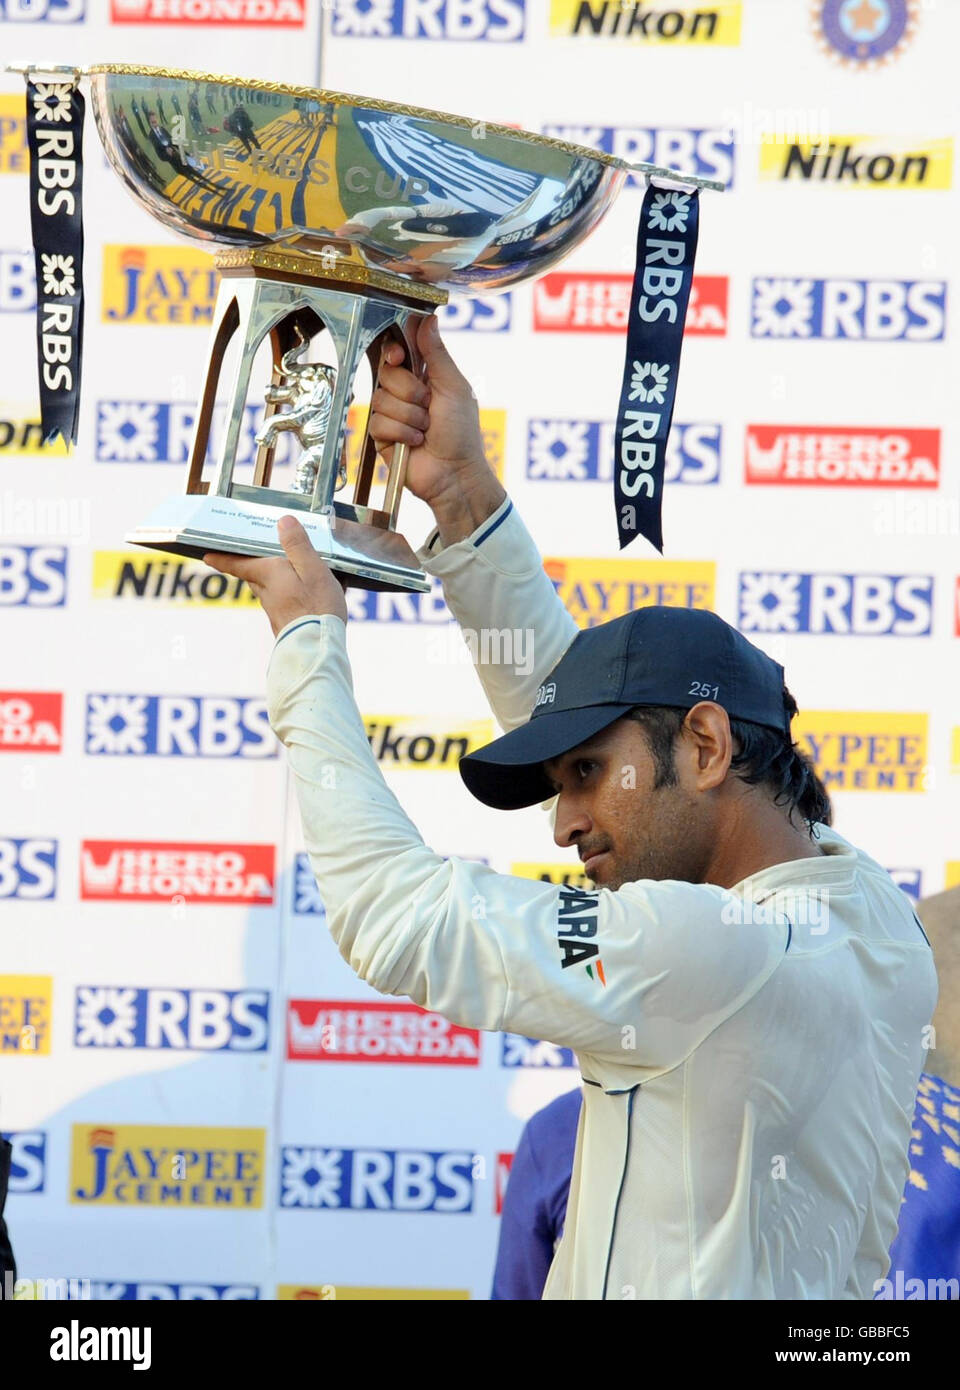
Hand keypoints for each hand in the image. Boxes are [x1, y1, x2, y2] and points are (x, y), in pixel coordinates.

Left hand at [204, 515, 347, 636]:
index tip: (207, 556)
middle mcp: (267, 593)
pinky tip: (302, 599)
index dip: (222, 559)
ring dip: (271, 582)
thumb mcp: (312, 569)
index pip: (238, 564)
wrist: (317, 649)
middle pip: (253, 577)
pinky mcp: (286, 625)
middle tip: (247, 557)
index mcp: (269, 575)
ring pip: (268, 591)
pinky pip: (282, 605)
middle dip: (249, 567)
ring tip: (285, 574)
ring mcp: (275, 611)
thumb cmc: (317, 607)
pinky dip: (287, 598)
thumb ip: (297, 545)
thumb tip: (283, 521)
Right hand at [370, 314, 492, 509]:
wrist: (454, 473)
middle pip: (386, 372)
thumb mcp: (453, 386)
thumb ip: (437, 353)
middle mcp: (404, 393)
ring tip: (425, 430)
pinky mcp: (381, 436)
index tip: (401, 357)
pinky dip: (401, 433)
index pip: (397, 351)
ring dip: (409, 416)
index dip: (395, 351)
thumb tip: (429, 319)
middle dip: (410, 391)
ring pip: (381, 398)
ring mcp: (391, 414)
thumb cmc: (462, 432)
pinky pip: (377, 422)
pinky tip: (415, 443)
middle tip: (428, 407)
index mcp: (423, 376)